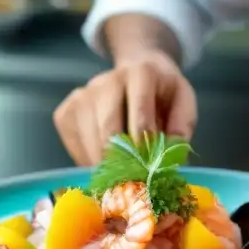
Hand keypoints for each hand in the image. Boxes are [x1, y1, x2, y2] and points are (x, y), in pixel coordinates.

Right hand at [53, 50, 197, 165]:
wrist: (138, 68)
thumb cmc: (162, 93)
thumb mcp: (183, 101)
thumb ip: (182, 125)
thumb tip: (166, 155)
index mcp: (141, 74)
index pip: (140, 117)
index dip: (144, 147)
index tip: (148, 168)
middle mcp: (107, 80)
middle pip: (109, 129)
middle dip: (122, 160)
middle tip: (132, 180)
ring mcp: (82, 95)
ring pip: (90, 141)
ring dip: (106, 164)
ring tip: (120, 173)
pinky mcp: (65, 111)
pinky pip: (75, 146)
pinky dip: (88, 161)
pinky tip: (103, 160)